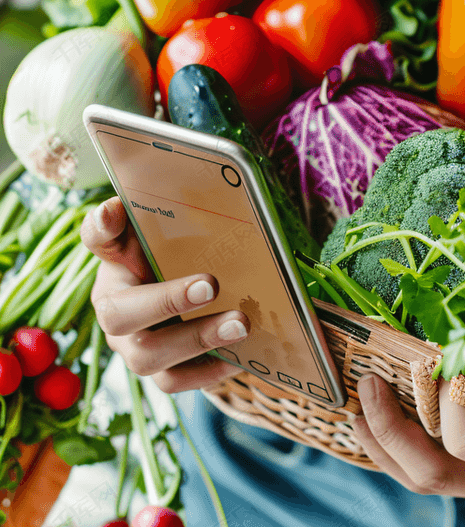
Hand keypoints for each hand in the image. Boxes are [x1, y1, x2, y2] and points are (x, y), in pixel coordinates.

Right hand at [80, 195, 249, 392]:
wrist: (189, 294)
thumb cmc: (173, 263)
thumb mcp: (162, 235)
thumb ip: (142, 219)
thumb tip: (112, 208)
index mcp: (113, 265)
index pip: (97, 240)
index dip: (104, 229)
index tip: (117, 213)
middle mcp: (114, 314)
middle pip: (121, 318)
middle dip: (167, 302)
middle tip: (211, 286)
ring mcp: (134, 349)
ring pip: (148, 359)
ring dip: (198, 341)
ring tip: (240, 325)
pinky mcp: (162, 372)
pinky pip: (176, 381)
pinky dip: (210, 371)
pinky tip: (241, 355)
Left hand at [352, 302, 464, 503]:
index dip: (451, 410)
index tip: (440, 362)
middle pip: (433, 472)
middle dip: (392, 432)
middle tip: (370, 384)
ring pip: (416, 475)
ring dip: (379, 441)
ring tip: (356, 401)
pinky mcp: (461, 460)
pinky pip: (414, 463)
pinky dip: (385, 441)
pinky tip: (364, 413)